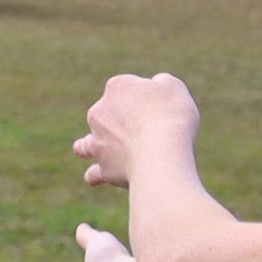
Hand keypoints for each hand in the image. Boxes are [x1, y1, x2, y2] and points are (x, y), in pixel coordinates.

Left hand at [75, 72, 201, 190]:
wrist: (160, 151)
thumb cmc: (170, 116)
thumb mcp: (173, 88)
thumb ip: (162, 83)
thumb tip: (155, 85)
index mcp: (116, 88)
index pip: (128, 88)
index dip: (146, 97)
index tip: (161, 107)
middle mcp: (99, 112)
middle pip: (108, 113)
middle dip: (121, 120)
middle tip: (149, 131)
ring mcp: (98, 141)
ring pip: (88, 142)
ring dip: (90, 144)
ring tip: (93, 148)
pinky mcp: (103, 167)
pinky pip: (94, 172)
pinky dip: (96, 175)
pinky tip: (96, 178)